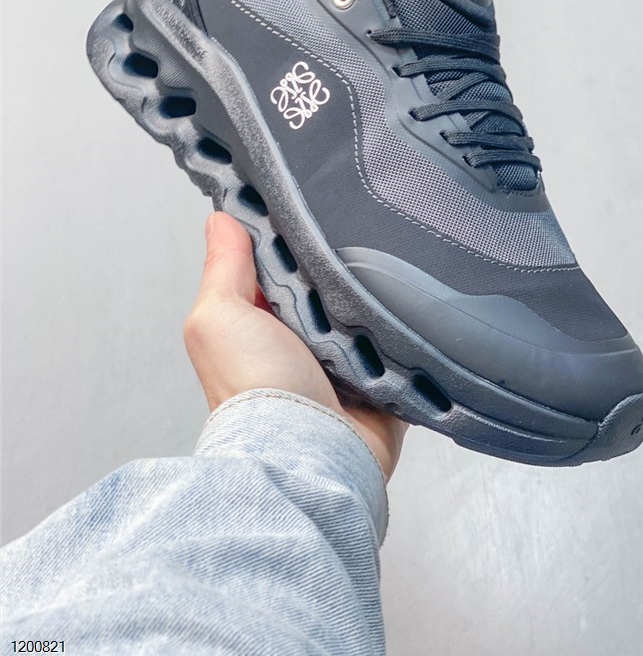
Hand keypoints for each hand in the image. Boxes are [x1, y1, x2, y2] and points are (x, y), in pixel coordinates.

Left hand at [184, 212, 405, 480]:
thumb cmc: (255, 391)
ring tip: (390, 262)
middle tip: (357, 230)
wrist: (311, 454)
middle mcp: (299, 340)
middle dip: (340, 261)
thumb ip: (223, 268)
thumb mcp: (219, 317)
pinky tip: (411, 302)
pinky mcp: (382, 379)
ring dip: (374, 293)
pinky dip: (405, 326)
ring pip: (366, 307)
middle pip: (326, 281)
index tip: (310, 201)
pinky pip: (401, 339)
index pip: (278, 263)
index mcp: (258, 322)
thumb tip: (220, 219)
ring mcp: (343, 361)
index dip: (290, 236)